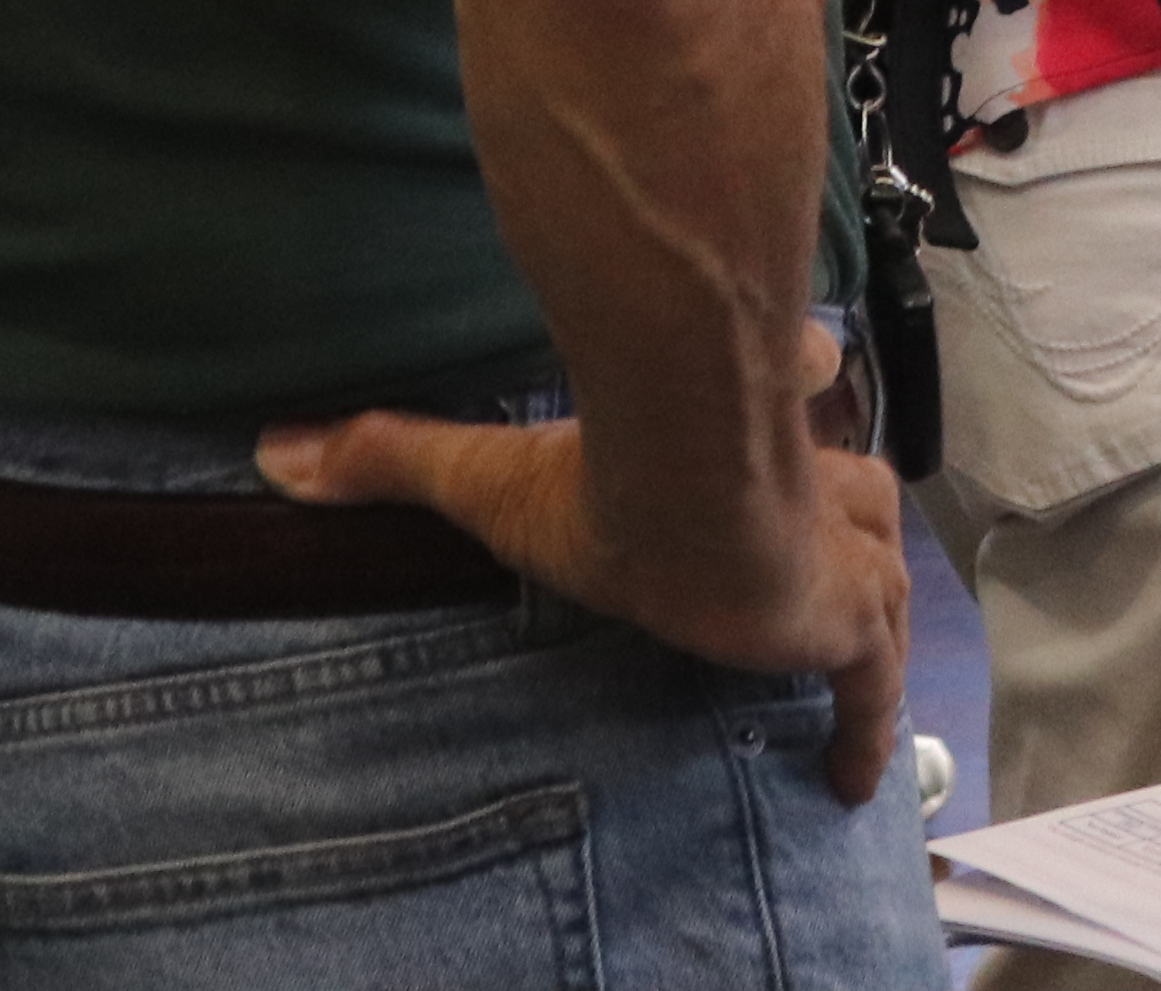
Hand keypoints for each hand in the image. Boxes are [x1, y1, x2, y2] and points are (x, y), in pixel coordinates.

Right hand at [261, 320, 907, 803]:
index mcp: (742, 434)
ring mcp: (848, 549)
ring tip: (847, 659)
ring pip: (882, 576)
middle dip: (841, 521)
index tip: (803, 382)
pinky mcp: (857, 617)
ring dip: (867, 613)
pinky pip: (877, 683)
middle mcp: (812, 479)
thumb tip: (277, 450)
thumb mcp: (485, 473)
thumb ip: (390, 456)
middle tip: (823, 571)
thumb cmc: (599, 479)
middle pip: (854, 496)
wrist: (689, 493)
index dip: (797, 391)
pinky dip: (870, 725)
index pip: (791, 401)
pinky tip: (851, 778)